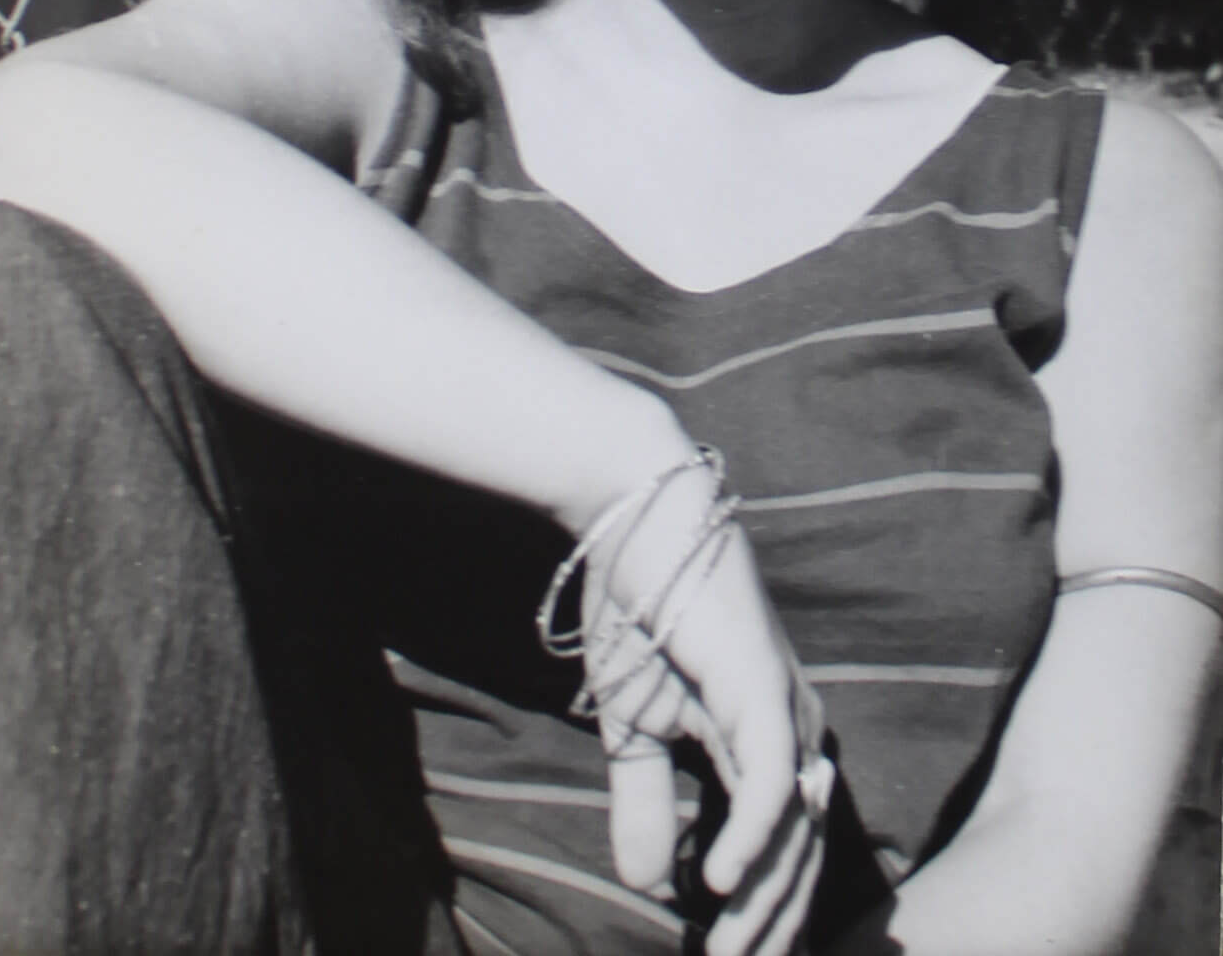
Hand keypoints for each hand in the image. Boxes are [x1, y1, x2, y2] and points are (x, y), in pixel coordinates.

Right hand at [579, 493, 832, 952]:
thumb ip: (648, 805)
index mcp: (774, 741)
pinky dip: (753, 841)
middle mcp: (798, 733)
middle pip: (799, 862)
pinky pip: (768, 784)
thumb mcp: (635, 731)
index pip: (784, 855)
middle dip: (769, 935)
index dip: (762, 923)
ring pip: (791, 837)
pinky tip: (721, 886)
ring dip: (760, 910)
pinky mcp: (762, 689)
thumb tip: (651, 887)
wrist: (633, 517)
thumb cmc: (638, 612)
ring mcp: (786, 711)